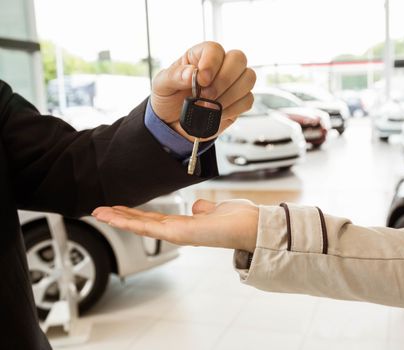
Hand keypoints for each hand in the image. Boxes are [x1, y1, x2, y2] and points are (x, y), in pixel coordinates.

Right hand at [92, 199, 258, 251]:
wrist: (252, 226)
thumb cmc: (239, 220)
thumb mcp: (215, 210)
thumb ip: (204, 209)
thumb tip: (197, 206)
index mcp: (186, 226)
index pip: (155, 219)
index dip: (136, 215)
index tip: (119, 209)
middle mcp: (179, 232)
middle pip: (144, 223)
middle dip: (121, 217)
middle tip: (99, 211)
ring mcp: (178, 234)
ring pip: (141, 226)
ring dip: (119, 219)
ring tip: (99, 213)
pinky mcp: (179, 233)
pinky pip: (148, 227)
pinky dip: (129, 222)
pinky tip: (114, 217)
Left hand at [151, 42, 255, 140]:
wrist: (174, 125)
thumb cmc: (168, 100)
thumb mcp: (161, 86)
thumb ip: (174, 76)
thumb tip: (190, 72)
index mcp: (200, 56)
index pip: (215, 49)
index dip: (211, 63)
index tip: (201, 80)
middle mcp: (220, 66)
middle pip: (238, 59)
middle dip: (224, 79)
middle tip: (206, 95)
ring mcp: (232, 83)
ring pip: (248, 78)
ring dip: (230, 95)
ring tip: (210, 106)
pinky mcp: (238, 101)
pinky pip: (247, 100)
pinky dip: (233, 108)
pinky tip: (218, 113)